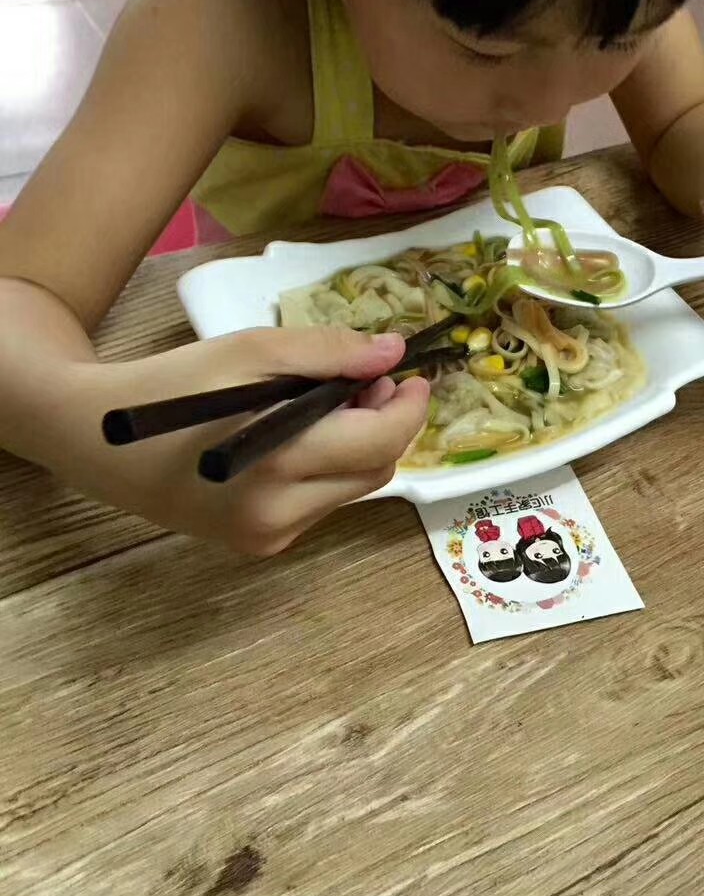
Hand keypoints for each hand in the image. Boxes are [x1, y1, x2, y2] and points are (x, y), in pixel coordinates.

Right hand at [69, 328, 429, 554]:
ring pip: (351, 491)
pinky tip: (297, 440)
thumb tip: (392, 354)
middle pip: (375, 471)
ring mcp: (268, 536)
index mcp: (279, 461)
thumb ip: (330, 353)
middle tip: (366, 383)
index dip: (409, 409)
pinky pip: (319, 505)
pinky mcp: (258, 545)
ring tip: (330, 405)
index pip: (380, 442)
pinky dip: (326, 470)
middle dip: (385, 426)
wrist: (97, 439)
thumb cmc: (174, 385)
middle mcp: (280, 513)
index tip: (413, 377)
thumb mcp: (253, 350)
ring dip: (358, 448)